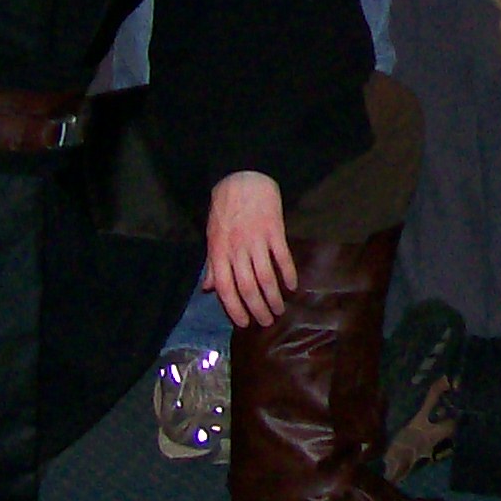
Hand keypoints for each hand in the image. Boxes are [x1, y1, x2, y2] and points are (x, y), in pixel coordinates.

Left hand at [204, 172, 295, 325]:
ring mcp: (256, 240)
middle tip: (267, 321)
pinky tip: (292, 286)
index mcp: (219, 252)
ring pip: (265, 276)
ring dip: (273, 296)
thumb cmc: (225, 208)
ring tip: (279, 309)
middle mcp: (236, 249)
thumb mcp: (212, 236)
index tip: (244, 323)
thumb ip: (212, 264)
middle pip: (247, 287)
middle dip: (258, 308)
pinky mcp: (274, 230)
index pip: (225, 288)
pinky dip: (288, 274)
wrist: (243, 178)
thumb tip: (209, 288)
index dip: (235, 308)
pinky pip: (282, 257)